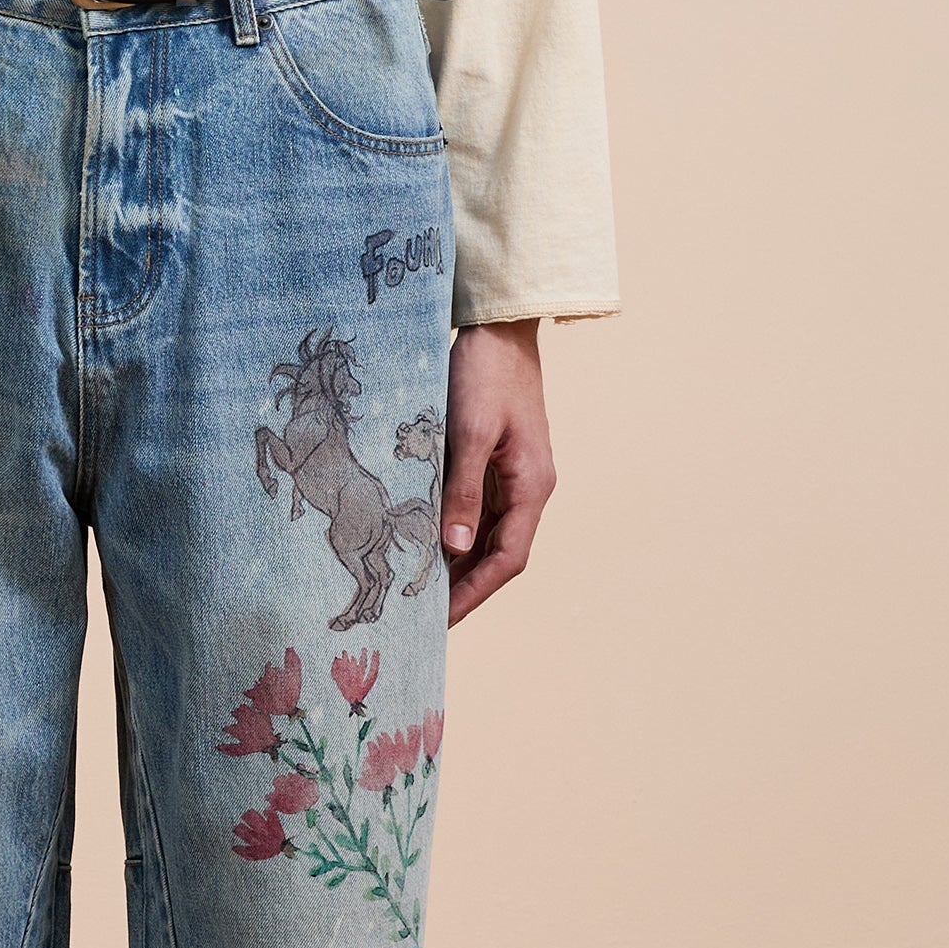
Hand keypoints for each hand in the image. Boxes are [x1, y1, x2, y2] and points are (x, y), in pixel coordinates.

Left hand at [439, 318, 556, 624]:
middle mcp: (527, 488)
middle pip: (497, 554)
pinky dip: (452, 532)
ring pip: (486, 535)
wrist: (499, 326)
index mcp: (531, 486)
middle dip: (463, 587)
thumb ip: (463, 491)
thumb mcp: (469, 432)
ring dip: (456, 563)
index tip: (442, 621)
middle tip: (421, 617)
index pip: (507, 559)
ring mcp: (513, 476)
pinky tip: (423, 544)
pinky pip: (476, 510)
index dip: (474, 593)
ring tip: (417, 591)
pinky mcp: (495, 462)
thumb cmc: (485, 372)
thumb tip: (454, 548)